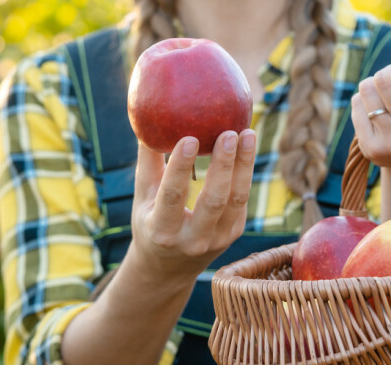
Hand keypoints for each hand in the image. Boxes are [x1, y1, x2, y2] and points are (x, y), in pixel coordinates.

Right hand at [130, 129, 255, 281]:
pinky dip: (246, 172)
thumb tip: (148, 122)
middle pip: (214, 200)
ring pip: (236, 199)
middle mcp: (192, 239)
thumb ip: (148, 163)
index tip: (190, 138)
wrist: (169, 268)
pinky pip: (242, 200)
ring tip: (247, 134)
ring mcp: (218, 239)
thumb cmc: (151, 222)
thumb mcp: (142, 198)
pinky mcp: (234, 233)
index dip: (181, 167)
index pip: (172, 196)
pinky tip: (247, 147)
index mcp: (162, 230)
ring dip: (244, 165)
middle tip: (229, 132)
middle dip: (223, 165)